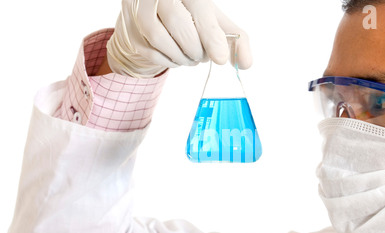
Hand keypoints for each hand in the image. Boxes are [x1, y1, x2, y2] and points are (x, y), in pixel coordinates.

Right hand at [107, 0, 252, 77]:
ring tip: (192, 56)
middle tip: (204, 55)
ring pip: (162, 41)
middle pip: (180, 26)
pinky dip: (170, 62)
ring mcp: (139, 13)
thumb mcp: (213, 20)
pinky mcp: (132, 32)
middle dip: (197, 49)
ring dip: (184, 57)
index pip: (199, 10)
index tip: (221, 58)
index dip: (211, 36)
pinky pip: (152, 54)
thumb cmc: (190, 15)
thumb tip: (247, 63)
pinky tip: (178, 58)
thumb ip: (233, 38)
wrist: (155, 13)